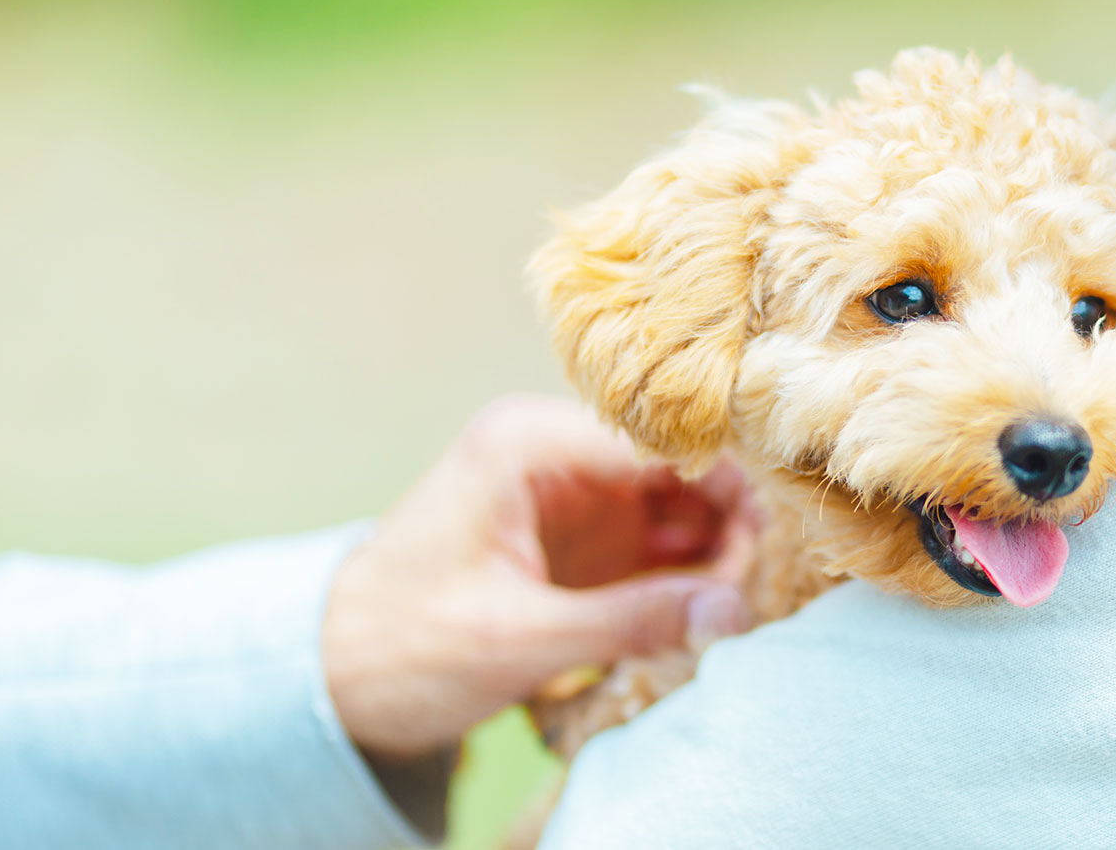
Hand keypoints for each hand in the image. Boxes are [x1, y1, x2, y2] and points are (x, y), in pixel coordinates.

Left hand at [323, 394, 755, 757]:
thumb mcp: (518, 640)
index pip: (659, 436)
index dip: (728, 477)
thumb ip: (629, 622)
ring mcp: (578, 493)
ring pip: (686, 499)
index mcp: (528, 444)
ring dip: (723, 545)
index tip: (784, 526)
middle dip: (734, 517)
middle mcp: (559, 451)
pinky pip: (668, 537)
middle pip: (683, 462)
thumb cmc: (399, 646)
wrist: (331, 680)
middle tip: (761, 583)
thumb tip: (733, 614)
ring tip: (748, 600)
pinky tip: (721, 605)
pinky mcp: (588, 537)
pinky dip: (699, 569)